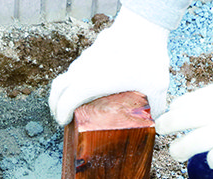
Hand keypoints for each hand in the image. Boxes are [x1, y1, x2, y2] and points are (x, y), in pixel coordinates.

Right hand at [48, 7, 169, 124]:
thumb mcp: (156, 86)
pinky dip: (76, 78)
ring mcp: (86, 58)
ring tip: (75, 101)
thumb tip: (158, 119)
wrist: (144, 22)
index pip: (65, 103)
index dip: (61, 115)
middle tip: (61, 115)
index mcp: (89, 83)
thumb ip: (156, 106)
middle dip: (55, 104)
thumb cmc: (146, 54)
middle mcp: (82, 70)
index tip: (64, 122)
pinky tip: (91, 83)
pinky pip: (77, 67)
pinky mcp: (92, 49)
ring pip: (66, 76)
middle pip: (57, 89)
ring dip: (65, 90)